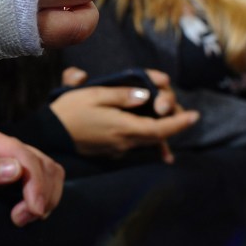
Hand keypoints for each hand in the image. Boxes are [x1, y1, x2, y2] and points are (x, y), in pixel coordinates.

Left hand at [0, 128, 64, 226]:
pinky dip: (49, 199)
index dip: (35, 182)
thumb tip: (16, 168)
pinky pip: (54, 180)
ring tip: (23, 217)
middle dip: (40, 195)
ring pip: (53, 172)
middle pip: (43, 165)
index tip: (33, 209)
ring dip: (47, 199)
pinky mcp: (32, 172)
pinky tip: (31, 211)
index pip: (25, 155)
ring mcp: (23, 157)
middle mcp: (10, 144)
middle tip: (20, 219)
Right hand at [53, 67, 198, 161]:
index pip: (160, 129)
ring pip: (149, 141)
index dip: (179, 123)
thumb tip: (146, 95)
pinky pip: (137, 144)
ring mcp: (118, 148)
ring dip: (162, 131)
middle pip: (158, 135)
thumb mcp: (93, 94)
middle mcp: (125, 141)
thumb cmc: (69, 110)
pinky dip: (148, 137)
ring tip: (172, 119)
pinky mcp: (111, 151)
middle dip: (172, 122)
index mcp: (123, 127)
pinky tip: (155, 140)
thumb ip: (121, 95)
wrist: (50, 134)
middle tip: (177, 109)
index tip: (195, 115)